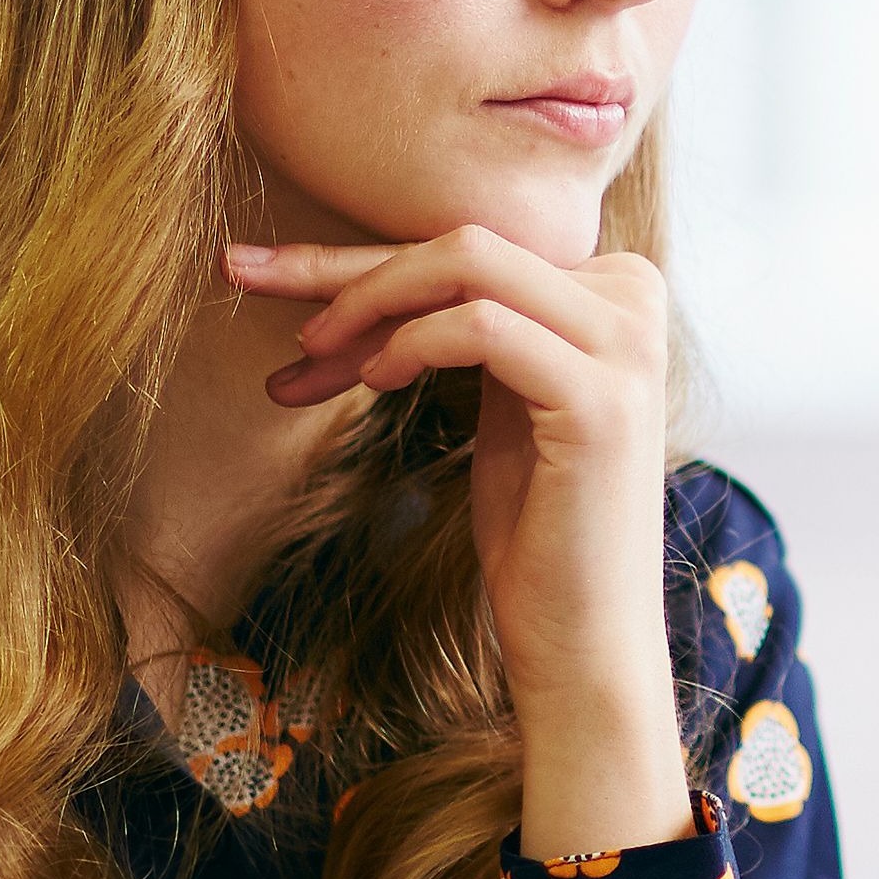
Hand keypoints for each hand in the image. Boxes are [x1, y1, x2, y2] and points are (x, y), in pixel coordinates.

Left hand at [221, 228, 691, 860]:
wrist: (583, 638)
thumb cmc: (535, 527)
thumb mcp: (492, 402)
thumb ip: (455, 324)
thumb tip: (341, 272)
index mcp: (612, 290)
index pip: (469, 246)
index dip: (360, 261)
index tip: (261, 273)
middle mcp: (633, 298)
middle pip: (462, 240)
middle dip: (344, 264)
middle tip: (245, 278)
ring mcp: (626, 346)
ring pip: (469, 263)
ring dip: (367, 299)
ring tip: (309, 352)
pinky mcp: (599, 399)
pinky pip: (482, 327)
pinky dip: (412, 342)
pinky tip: (372, 379)